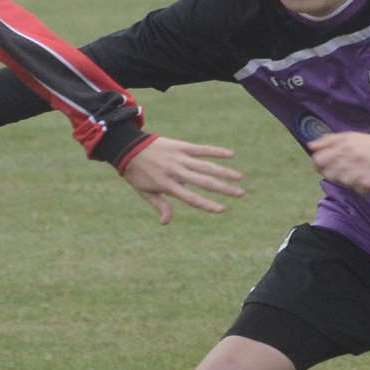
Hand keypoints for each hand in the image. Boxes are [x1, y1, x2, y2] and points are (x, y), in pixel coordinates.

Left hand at [120, 136, 246, 223]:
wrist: (128, 147)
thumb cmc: (137, 173)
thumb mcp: (145, 192)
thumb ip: (160, 205)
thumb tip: (166, 223)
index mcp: (167, 185)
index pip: (191, 198)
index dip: (207, 205)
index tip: (223, 209)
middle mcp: (176, 171)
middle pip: (204, 182)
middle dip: (224, 189)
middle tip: (241, 193)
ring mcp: (179, 158)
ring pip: (206, 166)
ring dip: (224, 171)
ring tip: (240, 177)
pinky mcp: (181, 146)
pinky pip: (201, 149)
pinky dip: (216, 151)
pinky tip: (231, 154)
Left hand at [308, 132, 369, 193]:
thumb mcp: (349, 136)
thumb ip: (329, 140)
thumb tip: (311, 146)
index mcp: (344, 144)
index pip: (318, 160)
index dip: (319, 166)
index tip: (327, 167)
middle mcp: (352, 154)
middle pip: (329, 174)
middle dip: (333, 176)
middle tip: (344, 173)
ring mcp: (364, 165)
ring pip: (344, 182)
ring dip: (348, 183)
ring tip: (357, 177)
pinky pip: (360, 189)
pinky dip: (361, 188)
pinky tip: (366, 182)